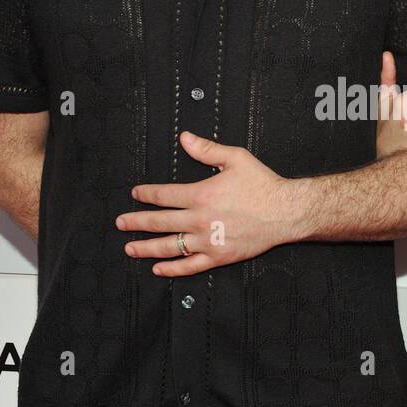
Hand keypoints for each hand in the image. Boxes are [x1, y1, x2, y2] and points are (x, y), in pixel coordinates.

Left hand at [114, 130, 293, 274]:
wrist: (285, 212)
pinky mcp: (218, 257)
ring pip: (169, 246)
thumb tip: (184, 138)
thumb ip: (207, 149)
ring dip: (146, 247)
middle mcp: (199, 220)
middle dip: (136, 221)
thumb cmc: (262, 185)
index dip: (146, 195)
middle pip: (159, 222)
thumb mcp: (236, 158)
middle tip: (121, 222)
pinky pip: (189, 266)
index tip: (136, 195)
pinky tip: (158, 268)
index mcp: (201, 194)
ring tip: (129, 247)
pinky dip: (171, 269)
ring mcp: (207, 241)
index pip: (163, 195)